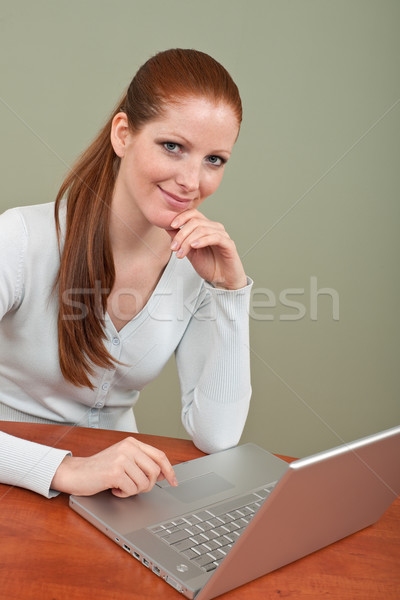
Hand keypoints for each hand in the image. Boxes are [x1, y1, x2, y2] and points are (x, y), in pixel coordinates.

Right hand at [51, 437, 177, 496]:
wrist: (75, 473)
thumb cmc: (99, 468)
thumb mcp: (122, 458)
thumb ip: (140, 461)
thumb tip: (162, 473)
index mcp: (132, 443)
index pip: (159, 456)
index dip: (169, 470)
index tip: (173, 481)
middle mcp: (128, 448)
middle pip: (155, 472)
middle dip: (147, 485)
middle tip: (134, 487)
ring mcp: (122, 459)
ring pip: (144, 483)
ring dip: (133, 490)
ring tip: (121, 486)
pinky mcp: (115, 472)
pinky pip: (131, 490)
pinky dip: (124, 494)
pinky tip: (114, 488)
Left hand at [167, 209, 246, 289]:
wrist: (223, 280)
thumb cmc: (210, 265)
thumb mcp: (190, 252)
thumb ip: (181, 240)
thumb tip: (167, 227)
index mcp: (205, 227)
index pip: (193, 214)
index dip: (181, 217)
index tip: (171, 226)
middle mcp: (214, 228)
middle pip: (195, 221)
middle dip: (181, 234)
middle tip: (174, 247)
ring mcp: (222, 235)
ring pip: (202, 229)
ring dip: (188, 241)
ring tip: (181, 252)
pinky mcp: (229, 244)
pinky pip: (215, 237)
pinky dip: (202, 241)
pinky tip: (194, 246)